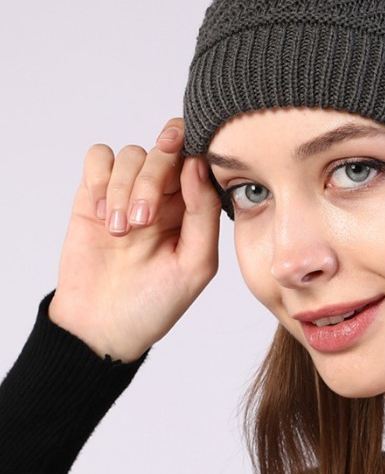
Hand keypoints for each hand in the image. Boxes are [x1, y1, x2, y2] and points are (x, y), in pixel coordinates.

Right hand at [49, 119, 221, 361]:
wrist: (102, 326)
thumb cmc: (156, 302)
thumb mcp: (196, 264)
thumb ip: (203, 212)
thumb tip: (196, 163)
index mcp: (193, 206)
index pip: (197, 158)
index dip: (191, 146)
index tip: (181, 152)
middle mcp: (164, 194)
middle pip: (163, 151)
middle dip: (151, 180)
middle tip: (143, 222)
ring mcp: (127, 192)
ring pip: (131, 153)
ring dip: (124, 189)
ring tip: (120, 231)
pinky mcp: (92, 195)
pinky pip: (98, 158)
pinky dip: (99, 179)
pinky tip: (100, 214)